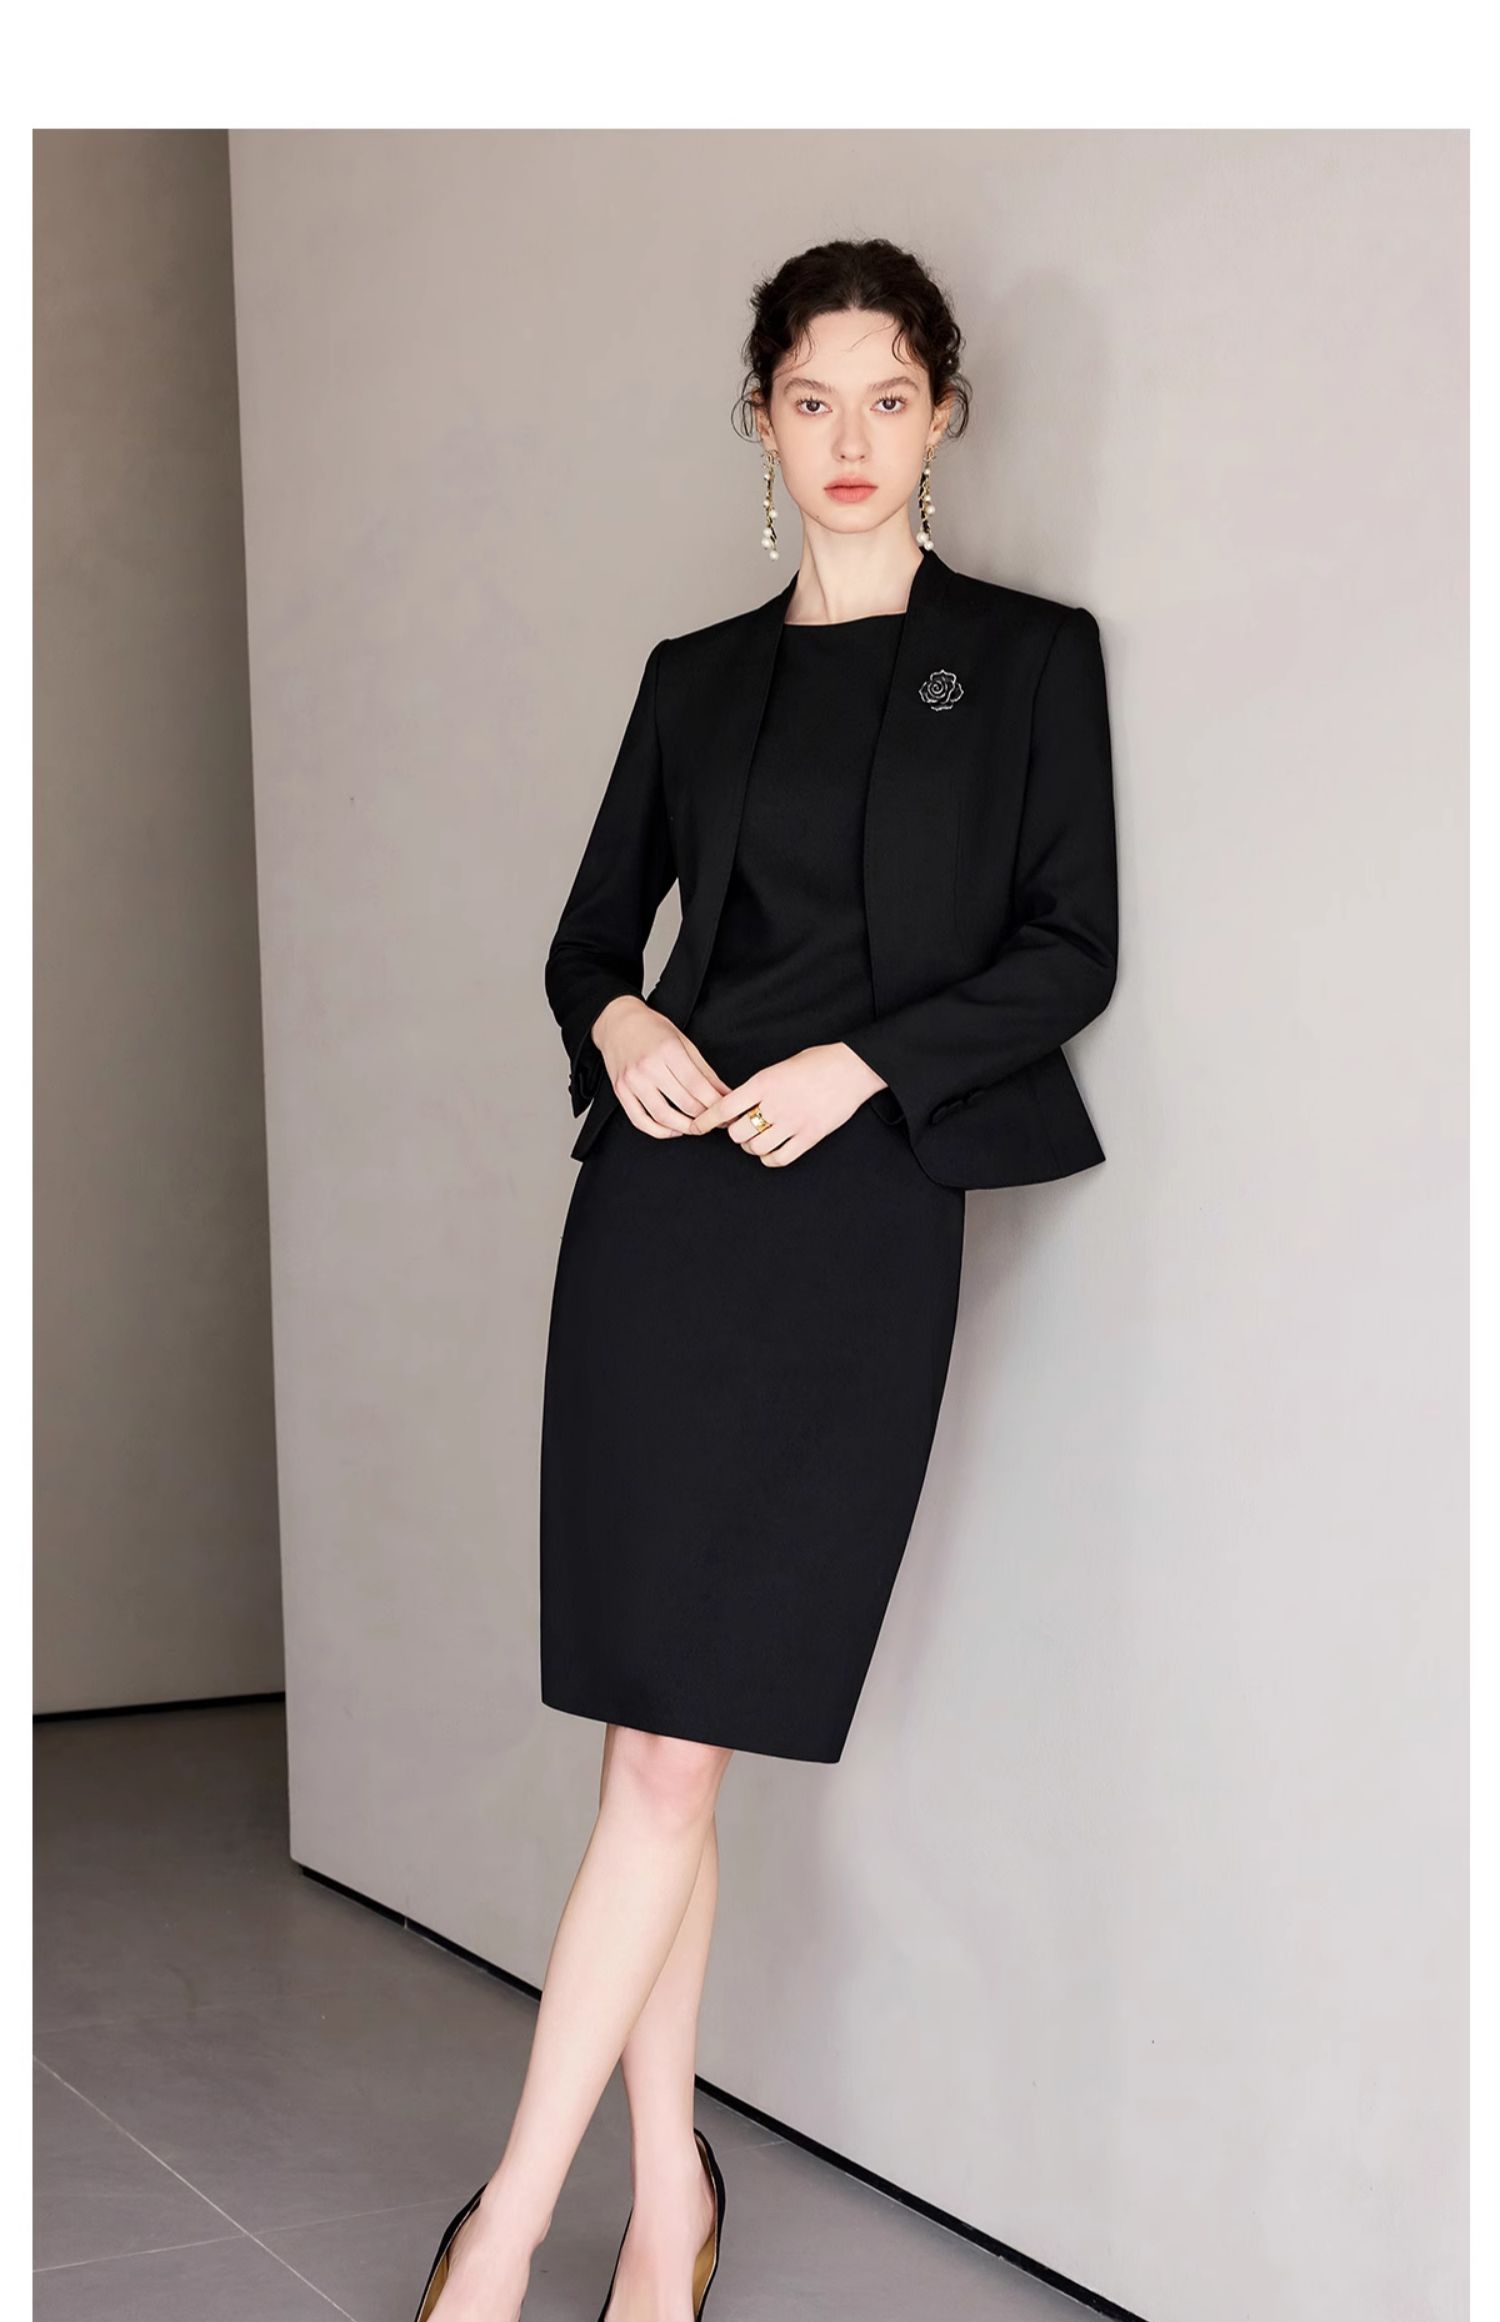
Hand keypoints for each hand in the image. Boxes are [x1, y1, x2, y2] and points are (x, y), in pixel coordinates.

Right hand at [592, 996, 730, 1138]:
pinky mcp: (620, 1091)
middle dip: (705, 1118)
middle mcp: (649, 1066)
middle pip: (684, 1103)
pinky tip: (673, 1130)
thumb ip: (705, 1071)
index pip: (698, 1087)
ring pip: (663, 1116)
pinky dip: (659, 1131)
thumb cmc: (652, 1029)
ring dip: (685, 1128)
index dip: (716, 1105)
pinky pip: (640, 1120)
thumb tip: (725, 1094)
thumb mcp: (684, 1042)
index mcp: (669, 1051)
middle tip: (717, 1123)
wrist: (618, 1022)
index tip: (728, 1113)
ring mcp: (632, 1081)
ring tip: (698, 1128)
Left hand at [687, 1043, 886, 1165]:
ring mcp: (793, 1122)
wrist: (852, 1068)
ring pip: (756, 1148)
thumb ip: (758, 1087)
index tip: (696, 1127)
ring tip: (758, 1138)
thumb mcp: (779, 1067)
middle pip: (737, 1133)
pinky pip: (779, 1158)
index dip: (706, 1120)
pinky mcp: (810, 1136)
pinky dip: (770, 1158)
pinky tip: (771, 1151)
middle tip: (742, 1128)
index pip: (724, 1106)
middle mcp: (775, 1104)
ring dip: (752, 1147)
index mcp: (764, 1082)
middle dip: (735, 1133)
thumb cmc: (817, 1063)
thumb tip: (737, 1107)